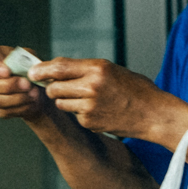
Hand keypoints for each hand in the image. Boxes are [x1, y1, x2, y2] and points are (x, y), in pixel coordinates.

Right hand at [0, 44, 46, 120]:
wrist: (26, 81)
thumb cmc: (21, 63)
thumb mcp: (25, 54)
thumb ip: (25, 57)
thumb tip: (28, 68)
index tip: (7, 71)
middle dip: (8, 86)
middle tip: (26, 84)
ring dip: (16, 98)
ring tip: (33, 93)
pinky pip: (1, 111)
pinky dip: (18, 108)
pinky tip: (30, 102)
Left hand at [36, 57, 187, 143]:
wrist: (155, 114)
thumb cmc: (136, 90)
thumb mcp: (113, 71)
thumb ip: (86, 69)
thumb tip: (58, 69)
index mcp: (97, 68)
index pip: (59, 66)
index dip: (42, 69)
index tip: (32, 72)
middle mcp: (91, 85)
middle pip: (54, 87)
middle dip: (53, 88)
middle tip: (60, 88)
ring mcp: (90, 106)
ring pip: (61, 103)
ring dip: (67, 101)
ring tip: (87, 100)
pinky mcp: (90, 122)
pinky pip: (75, 116)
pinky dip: (81, 114)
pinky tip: (99, 112)